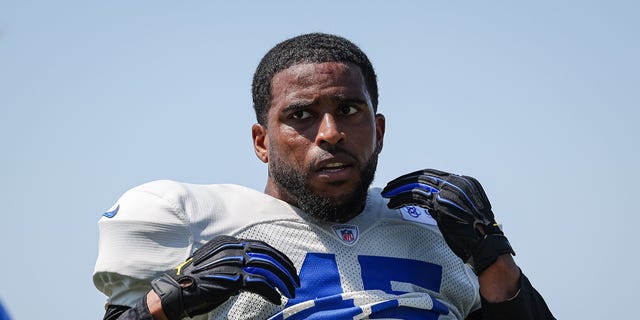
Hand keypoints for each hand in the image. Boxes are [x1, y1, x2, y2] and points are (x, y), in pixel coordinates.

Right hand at [151, 235, 299, 318]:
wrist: (177, 291)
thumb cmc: (196, 280)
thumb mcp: (218, 263)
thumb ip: (236, 261)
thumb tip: (256, 270)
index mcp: (229, 242)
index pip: (262, 246)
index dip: (279, 257)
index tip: (290, 267)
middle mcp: (232, 249)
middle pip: (268, 256)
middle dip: (285, 269)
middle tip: (295, 280)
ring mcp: (232, 262)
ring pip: (267, 269)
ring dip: (282, 281)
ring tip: (290, 291)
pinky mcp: (232, 279)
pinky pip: (259, 283)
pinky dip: (271, 291)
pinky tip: (277, 298)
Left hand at [382, 169, 514, 273]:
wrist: (486, 245)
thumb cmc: (476, 233)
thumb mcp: (466, 210)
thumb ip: (451, 201)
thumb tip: (431, 201)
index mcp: (465, 182)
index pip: (434, 175)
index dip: (416, 177)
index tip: (404, 182)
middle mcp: (457, 182)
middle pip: (423, 176)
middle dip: (404, 181)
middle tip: (390, 186)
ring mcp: (449, 192)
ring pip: (417, 185)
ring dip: (399, 189)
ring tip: (387, 195)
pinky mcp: (440, 203)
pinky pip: (415, 197)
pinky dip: (401, 199)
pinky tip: (393, 204)